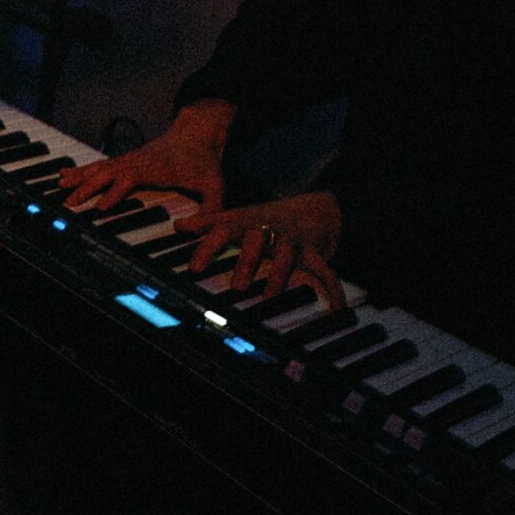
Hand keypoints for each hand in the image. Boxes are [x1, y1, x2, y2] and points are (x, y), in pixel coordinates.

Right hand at [60, 115, 225, 216]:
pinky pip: (101, 165)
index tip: (100, 207)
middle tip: (70, 203)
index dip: (116, 193)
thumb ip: (210, 210)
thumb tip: (189, 229)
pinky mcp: (126, 160)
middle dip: (88, 187)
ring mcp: (130, 159)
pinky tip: (65, 174)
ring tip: (60, 186)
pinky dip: (81, 170)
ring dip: (79, 177)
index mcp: (157, 168)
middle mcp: (138, 162)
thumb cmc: (204, 162)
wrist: (197, 133)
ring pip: (100, 167)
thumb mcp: (216, 186)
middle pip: (108, 173)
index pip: (131, 179)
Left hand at [180, 190, 345, 309]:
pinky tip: (336, 308)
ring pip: (287, 255)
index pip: (222, 231)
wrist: (316, 205)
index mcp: (246, 222)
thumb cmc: (268, 218)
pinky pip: (326, 270)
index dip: (207, 247)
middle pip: (255, 241)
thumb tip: (178, 226)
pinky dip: (333, 290)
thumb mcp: (237, 216)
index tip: (194, 268)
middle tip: (236, 286)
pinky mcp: (315, 251)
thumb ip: (208, 222)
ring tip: (269, 295)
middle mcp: (268, 229)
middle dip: (246, 261)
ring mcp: (292, 240)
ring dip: (278, 275)